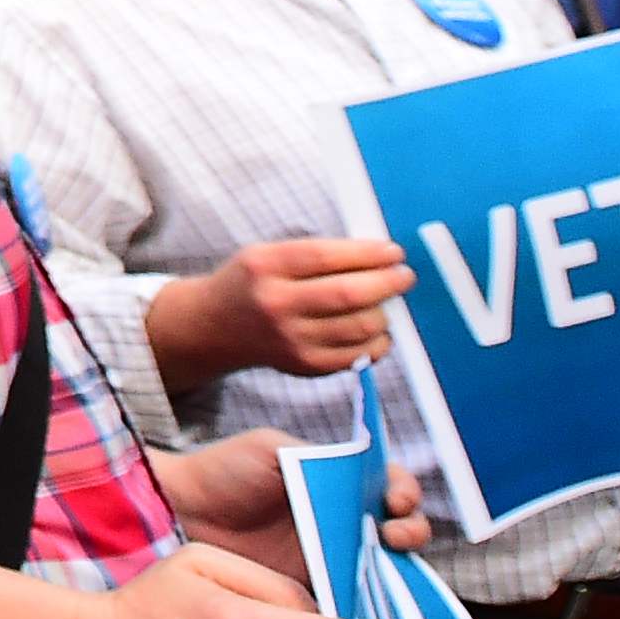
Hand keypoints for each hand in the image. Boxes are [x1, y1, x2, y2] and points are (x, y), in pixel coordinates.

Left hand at [147, 431, 426, 575]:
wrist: (182, 512)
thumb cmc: (224, 470)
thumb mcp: (273, 448)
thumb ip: (319, 455)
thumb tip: (364, 470)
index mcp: (342, 484)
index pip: (394, 488)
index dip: (406, 494)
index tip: (395, 500)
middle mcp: (346, 523)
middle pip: (403, 532)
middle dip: (413, 532)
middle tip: (395, 535)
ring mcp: (335, 560)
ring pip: (387, 570)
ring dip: (400, 570)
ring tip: (386, 564)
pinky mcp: (315, 593)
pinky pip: (354, 602)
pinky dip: (369, 604)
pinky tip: (367, 598)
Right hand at [149, 237, 411, 385]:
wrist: (215, 326)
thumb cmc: (252, 283)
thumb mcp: (267, 254)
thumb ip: (316, 255)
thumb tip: (378, 258)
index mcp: (265, 266)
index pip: (327, 256)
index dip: (368, 253)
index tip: (393, 252)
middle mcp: (275, 304)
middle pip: (348, 294)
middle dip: (387, 283)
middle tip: (404, 276)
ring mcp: (290, 339)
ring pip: (359, 327)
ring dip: (384, 313)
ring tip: (385, 302)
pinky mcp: (304, 365)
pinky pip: (357, 356)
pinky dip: (377, 342)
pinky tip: (376, 330)